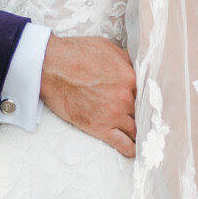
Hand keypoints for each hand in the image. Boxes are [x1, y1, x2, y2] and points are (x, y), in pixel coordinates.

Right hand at [41, 34, 135, 158]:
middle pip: (142, 112)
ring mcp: (114, 114)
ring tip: (140, 136)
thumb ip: (125, 61)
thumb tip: (133, 68)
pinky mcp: (100, 128)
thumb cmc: (75, 54)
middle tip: (142, 120)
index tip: (145, 104)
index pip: (147, 94)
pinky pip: (123, 144)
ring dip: (138, 132)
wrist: (51, 66)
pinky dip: (131, 149)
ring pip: (136, 129)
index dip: (144, 99)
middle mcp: (126, 97)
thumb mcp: (108, 48)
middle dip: (142, 115)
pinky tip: (134, 150)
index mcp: (130, 77)